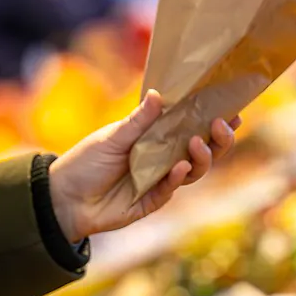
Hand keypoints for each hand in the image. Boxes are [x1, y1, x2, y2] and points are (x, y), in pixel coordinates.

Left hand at [48, 90, 241, 241]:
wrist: (64, 198)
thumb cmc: (85, 163)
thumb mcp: (112, 137)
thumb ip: (139, 121)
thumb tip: (159, 95)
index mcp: (157, 138)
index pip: (192, 126)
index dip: (213, 120)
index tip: (232, 109)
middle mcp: (164, 158)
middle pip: (203, 149)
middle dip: (218, 139)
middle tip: (221, 124)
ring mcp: (161, 180)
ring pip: (194, 170)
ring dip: (201, 156)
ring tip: (196, 143)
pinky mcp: (153, 200)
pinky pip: (172, 189)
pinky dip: (177, 178)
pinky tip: (180, 168)